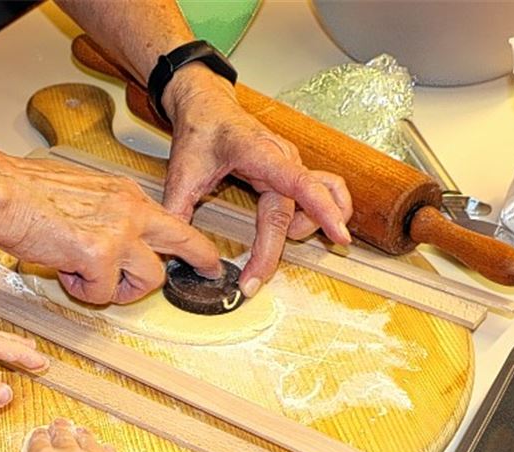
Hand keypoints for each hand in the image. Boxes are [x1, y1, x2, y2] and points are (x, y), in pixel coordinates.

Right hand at [0, 156, 222, 304]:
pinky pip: (103, 293)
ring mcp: (119, 233)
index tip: (205, 254)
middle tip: (209, 271)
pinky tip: (64, 273)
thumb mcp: (79, 192)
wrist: (3, 194)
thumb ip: (102, 214)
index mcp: (124, 194)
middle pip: (184, 242)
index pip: (171, 218)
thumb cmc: (26, 192)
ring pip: (149, 279)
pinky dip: (83, 291)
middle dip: (201, 260)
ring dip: (122, 290)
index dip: (191, 241)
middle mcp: (129, 210)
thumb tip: (101, 238)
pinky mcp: (100, 256)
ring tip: (92, 281)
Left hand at [161, 64, 353, 296]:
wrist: (207, 108)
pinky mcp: (293, 170)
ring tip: (268, 242)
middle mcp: (283, 158)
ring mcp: (292, 164)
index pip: (298, 181)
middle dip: (274, 251)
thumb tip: (174, 249)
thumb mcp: (181, 173)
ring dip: (304, 227)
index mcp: (258, 152)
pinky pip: (323, 192)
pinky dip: (318, 212)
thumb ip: (177, 211)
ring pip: (318, 201)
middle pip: (291, 211)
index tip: (338, 235)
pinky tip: (296, 228)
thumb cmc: (200, 132)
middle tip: (251, 282)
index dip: (321, 209)